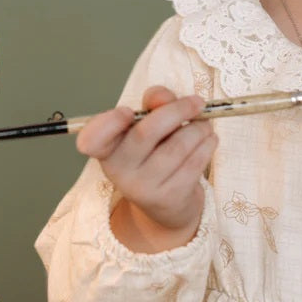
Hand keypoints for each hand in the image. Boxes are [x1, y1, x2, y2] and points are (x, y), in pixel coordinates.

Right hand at [76, 86, 217, 248]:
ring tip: (204, 124)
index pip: (92, 140)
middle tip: (197, 102)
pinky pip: (194, 163)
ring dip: (198, 129)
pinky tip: (209, 139)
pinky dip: (207, 145)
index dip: (108, 123)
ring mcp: (144, 188)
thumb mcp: (147, 126)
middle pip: (146, 132)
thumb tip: (162, 96)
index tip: (126, 111)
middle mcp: (119, 171)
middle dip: (177, 111)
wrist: (167, 205)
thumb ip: (154, 104)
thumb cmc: (155, 154)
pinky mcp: (169, 198)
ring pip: (177, 146)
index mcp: (106, 150)